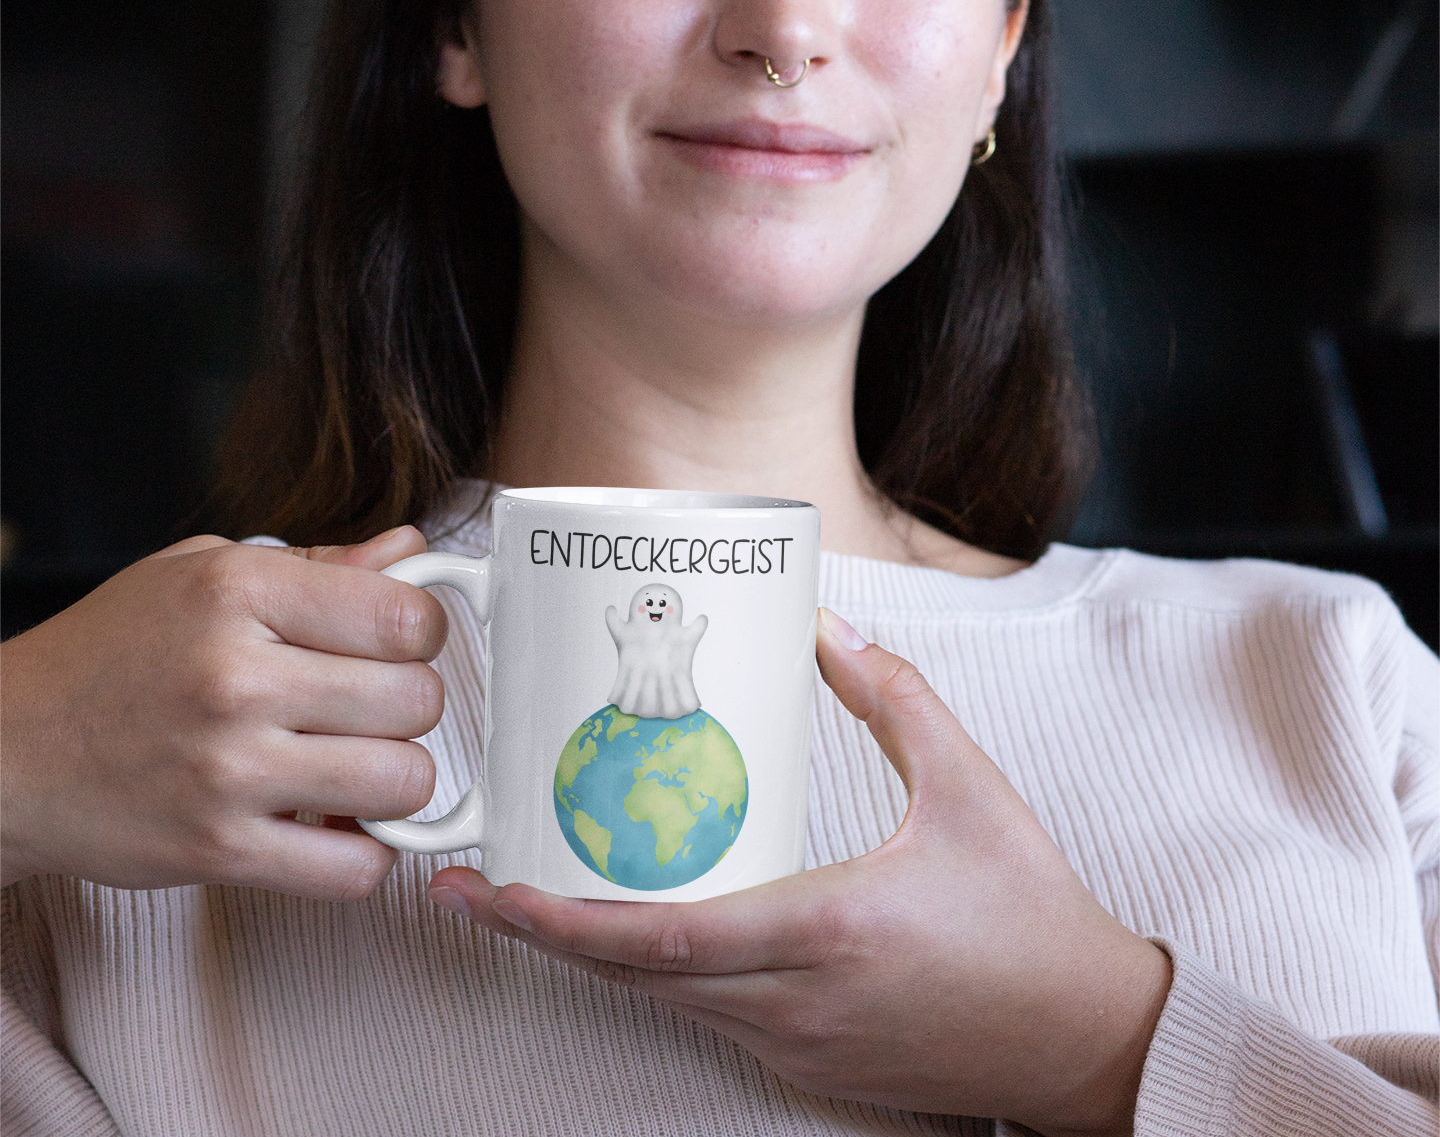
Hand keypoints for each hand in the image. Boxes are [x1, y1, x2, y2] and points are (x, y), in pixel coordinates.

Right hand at [0, 527, 447, 899]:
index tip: (399, 644)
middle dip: (410, 704)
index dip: (422, 632)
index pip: (404, 616)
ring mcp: (228, 771)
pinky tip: (335, 823)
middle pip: (417, 699)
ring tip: (354, 763)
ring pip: (403, 782)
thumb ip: (321, 566)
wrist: (4, 750)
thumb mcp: (204, 574)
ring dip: (395, 779)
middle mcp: (236, 679)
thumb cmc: (113, 651)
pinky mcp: (217, 852)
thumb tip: (413, 552)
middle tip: (370, 706)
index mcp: (238, 593)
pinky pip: (356, 869)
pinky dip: (366, 853)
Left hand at [429, 608, 1170, 1135]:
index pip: (665, 939)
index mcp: (828, 929)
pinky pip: (703, 1016)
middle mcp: (795, 1000)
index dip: (565, 919)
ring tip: (530, 897)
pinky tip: (628, 930)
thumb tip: (827, 631)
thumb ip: (895, 699)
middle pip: (634, 978)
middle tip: (468, 890)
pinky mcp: (809, 1059)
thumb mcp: (970, 786)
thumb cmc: (1029, 916)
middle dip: (540, 935)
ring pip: (661, 1003)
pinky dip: (647, 975)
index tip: (493, 890)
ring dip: (588, 955)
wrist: (1083, 1036)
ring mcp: (797, 1042)